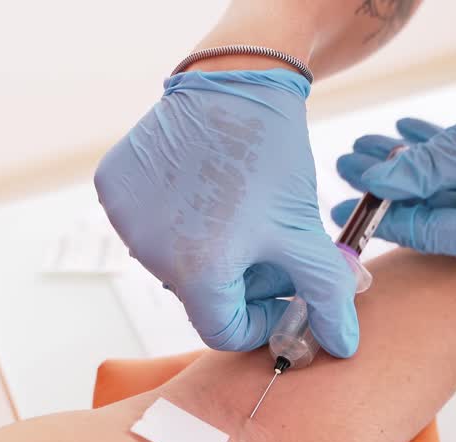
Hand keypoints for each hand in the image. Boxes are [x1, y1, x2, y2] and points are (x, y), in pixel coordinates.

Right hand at [95, 70, 358, 356]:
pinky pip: (146, 225)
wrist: (235, 82)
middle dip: (242, 281)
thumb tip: (343, 345)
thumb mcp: (302, 231)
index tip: (284, 294)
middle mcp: (150, 253)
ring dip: (210, 249)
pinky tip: (204, 188)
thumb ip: (324, 295)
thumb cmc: (271, 158)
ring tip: (239, 210)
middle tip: (272, 245)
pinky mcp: (113, 187)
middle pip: (201, 295)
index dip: (262, 320)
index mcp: (198, 271)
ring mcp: (125, 219)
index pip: (225, 331)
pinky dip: (176, 217)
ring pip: (174, 260)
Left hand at [331, 44, 455, 257]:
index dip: (382, 217)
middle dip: (387, 185)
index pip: (428, 231)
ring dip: (404, 163)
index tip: (342, 207)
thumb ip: (426, 168)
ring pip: (443, 183)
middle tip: (345, 166)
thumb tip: (378, 184)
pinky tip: (401, 133)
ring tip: (363, 145)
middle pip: (431, 209)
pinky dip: (436, 149)